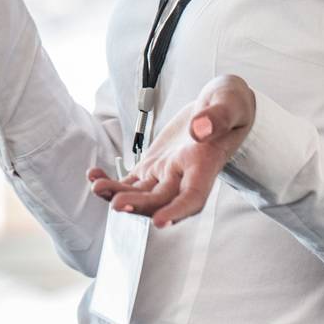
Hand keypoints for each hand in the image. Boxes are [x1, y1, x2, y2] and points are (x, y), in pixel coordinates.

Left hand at [84, 74, 256, 228]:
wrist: (221, 105)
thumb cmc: (230, 104)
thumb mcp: (230, 102)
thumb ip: (217, 116)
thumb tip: (199, 129)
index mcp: (205, 165)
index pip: (192, 197)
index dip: (177, 211)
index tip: (159, 221)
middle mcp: (184, 175)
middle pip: (160, 200)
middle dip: (138, 205)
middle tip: (116, 203)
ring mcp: (166, 172)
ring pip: (141, 193)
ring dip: (118, 194)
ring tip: (96, 187)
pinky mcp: (153, 165)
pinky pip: (130, 180)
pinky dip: (112, 181)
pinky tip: (93, 176)